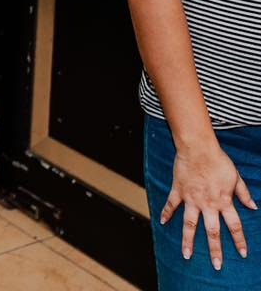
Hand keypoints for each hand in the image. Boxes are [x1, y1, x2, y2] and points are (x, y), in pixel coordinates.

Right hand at [162, 142, 255, 269]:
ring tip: (187, 255)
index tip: (242, 254)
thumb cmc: (218, 161)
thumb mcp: (236, 177)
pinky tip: (162, 223)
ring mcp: (191, 199)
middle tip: (216, 265)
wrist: (197, 148)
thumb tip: (253, 207)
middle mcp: (207, 204)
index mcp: (223, 201)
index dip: (239, 240)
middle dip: (215, 250)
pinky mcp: (178, 191)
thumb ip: (243, 193)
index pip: (234, 226)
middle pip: (212, 231)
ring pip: (190, 224)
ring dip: (188, 241)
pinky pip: (171, 204)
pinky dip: (166, 213)